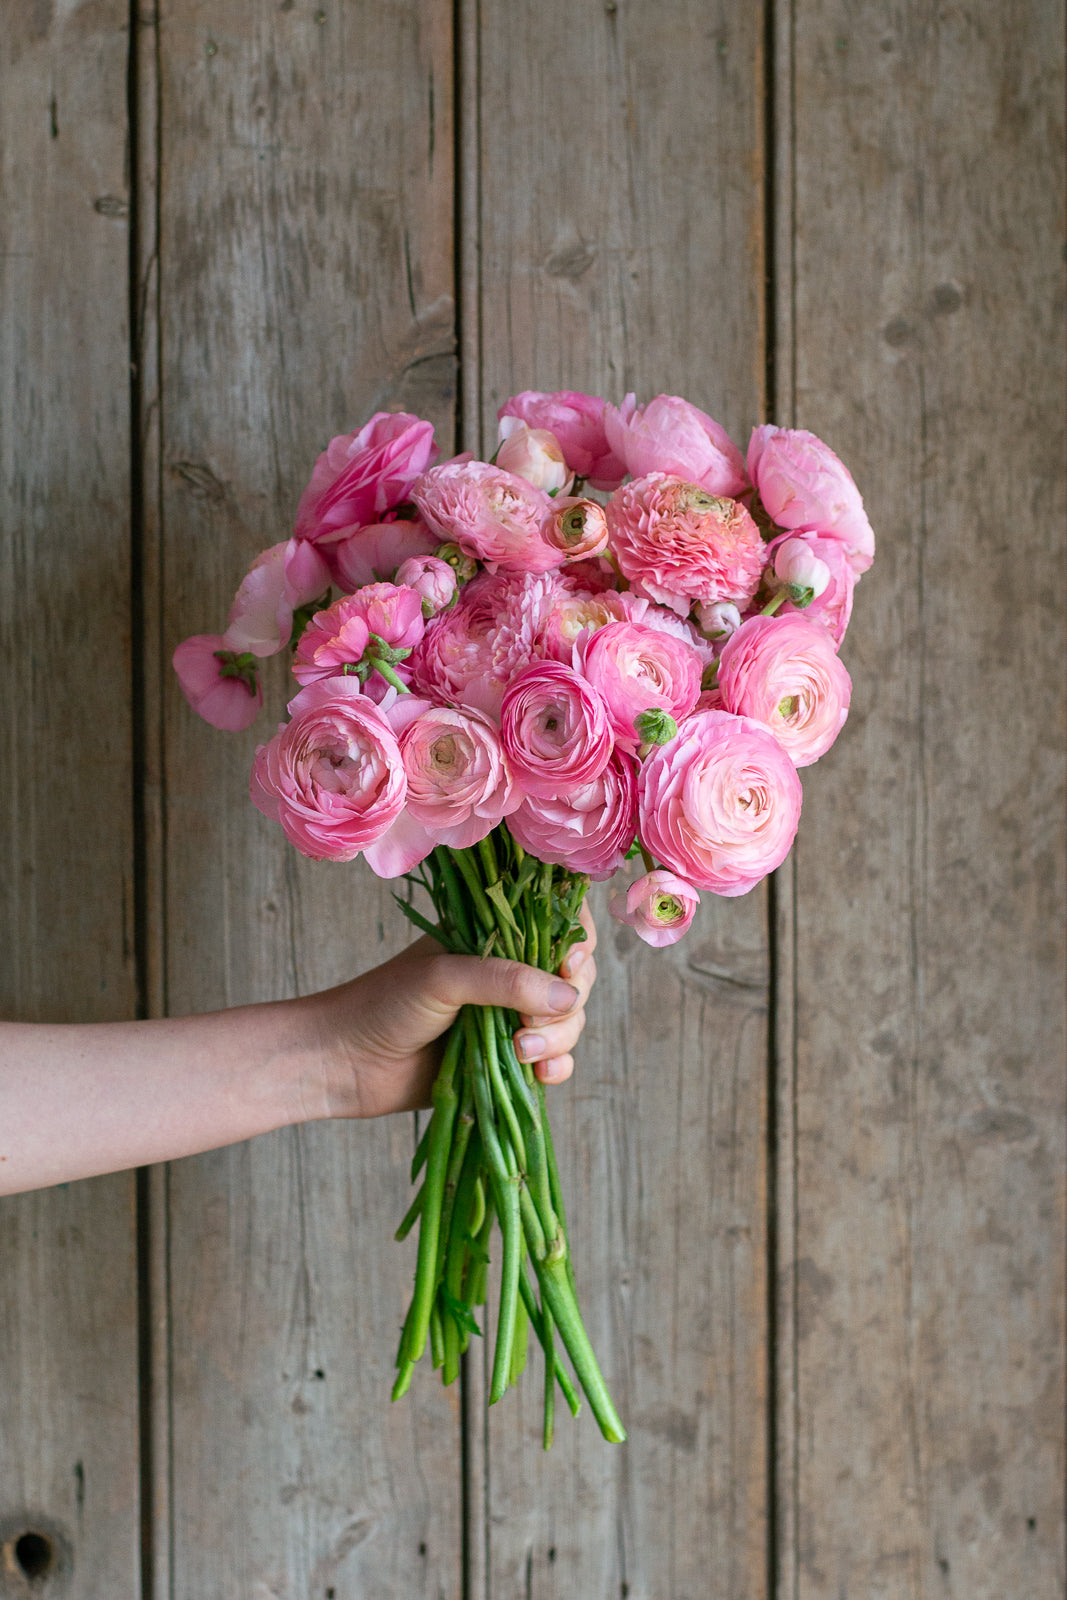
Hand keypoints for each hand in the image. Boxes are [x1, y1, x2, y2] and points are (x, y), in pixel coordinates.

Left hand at [309, 903, 597, 1119]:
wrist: (345, 1063)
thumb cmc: (385, 1004)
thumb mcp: (444, 978)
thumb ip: (505, 981)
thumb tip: (568, 996)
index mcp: (495, 937)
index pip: (557, 925)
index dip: (576, 943)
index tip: (568, 965)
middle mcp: (509, 974)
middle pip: (574, 978)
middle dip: (567, 1002)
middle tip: (529, 1024)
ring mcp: (510, 1018)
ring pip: (569, 1022)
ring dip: (558, 1039)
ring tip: (520, 1053)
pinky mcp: (507, 1060)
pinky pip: (555, 1061)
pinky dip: (557, 1068)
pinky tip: (540, 1075)